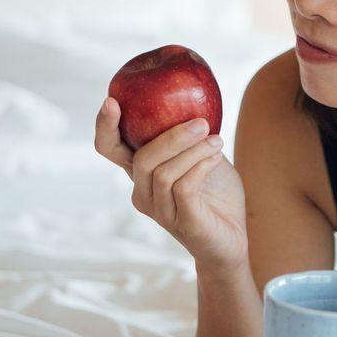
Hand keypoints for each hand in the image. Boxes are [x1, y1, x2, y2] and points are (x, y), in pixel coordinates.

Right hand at [95, 96, 248, 269]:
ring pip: (163, 172)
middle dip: (171, 136)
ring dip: (193, 151)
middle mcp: (143, 192)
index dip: (105, 126)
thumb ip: (193, 134)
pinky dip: (200, 167)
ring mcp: (160, 211)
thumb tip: (196, 99)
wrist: (231, 238)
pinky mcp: (182, 222)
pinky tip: (216, 157)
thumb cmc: (216, 195)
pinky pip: (183, 188)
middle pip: (141, 158)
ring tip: (217, 140)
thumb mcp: (203, 155)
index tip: (112, 100)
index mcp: (141, 173)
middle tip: (201, 122)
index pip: (110, 149)